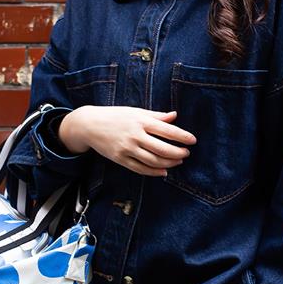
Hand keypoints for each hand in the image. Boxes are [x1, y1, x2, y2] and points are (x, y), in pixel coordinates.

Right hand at [59, 107, 196, 176]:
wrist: (89, 125)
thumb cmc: (115, 116)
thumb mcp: (135, 111)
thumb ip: (156, 116)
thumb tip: (175, 116)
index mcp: (140, 121)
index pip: (167, 130)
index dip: (182, 136)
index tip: (193, 140)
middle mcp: (134, 135)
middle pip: (162, 148)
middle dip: (178, 152)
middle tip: (186, 153)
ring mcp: (127, 149)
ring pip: (153, 160)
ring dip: (169, 163)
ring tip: (178, 161)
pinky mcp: (120, 159)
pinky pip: (140, 169)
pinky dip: (154, 172)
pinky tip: (164, 171)